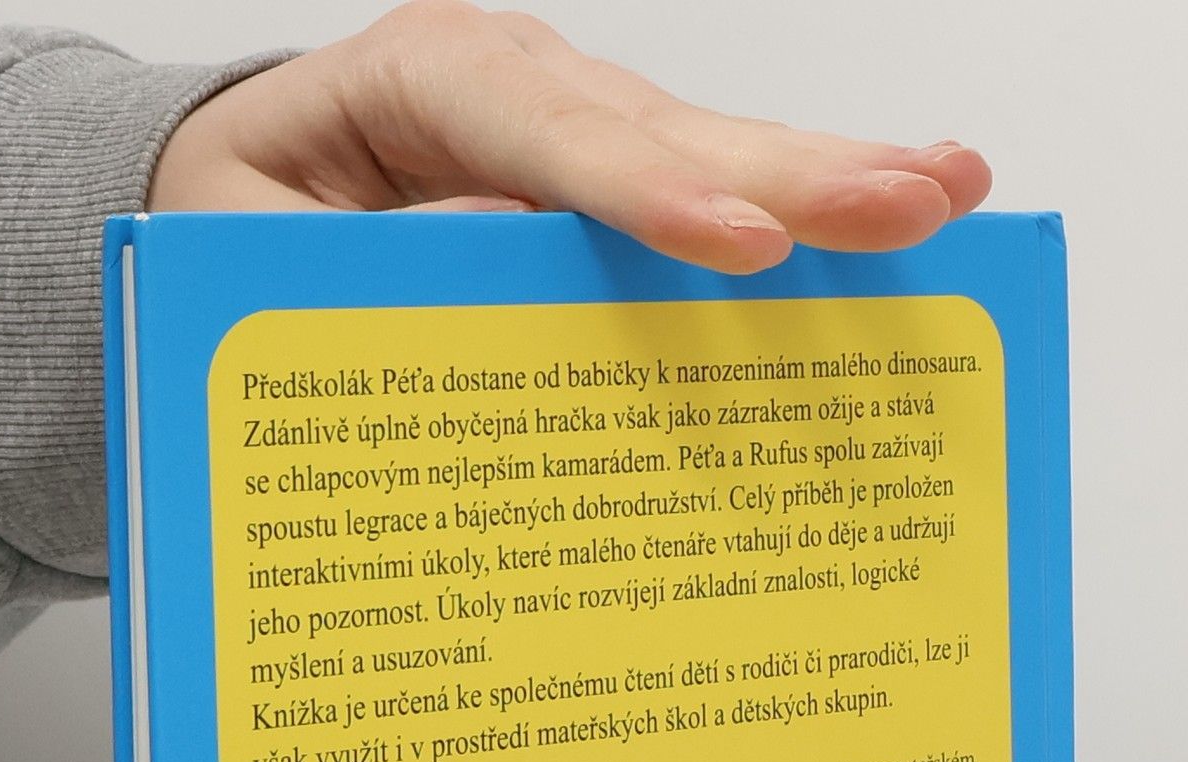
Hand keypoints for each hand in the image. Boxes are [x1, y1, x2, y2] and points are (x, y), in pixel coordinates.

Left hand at [150, 2, 990, 272]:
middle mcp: (521, 84)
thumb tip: (499, 252)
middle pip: (666, 128)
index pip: (545, 134)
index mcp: (421, 80)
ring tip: (948, 191)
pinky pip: (708, 190)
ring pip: (711, 150)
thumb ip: (360, 256)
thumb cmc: (239, 222)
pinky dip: (799, 205)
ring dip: (831, 176)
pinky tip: (900, 198)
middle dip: (793, 170)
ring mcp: (576, 125)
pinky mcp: (609, 177)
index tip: (741, 248)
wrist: (241, 199)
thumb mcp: (253, 249)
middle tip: (914, 201)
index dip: (648, 194)